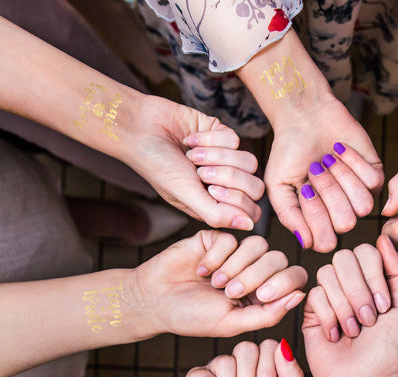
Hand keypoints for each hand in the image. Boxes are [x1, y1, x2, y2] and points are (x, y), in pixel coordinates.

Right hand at [123, 95, 264, 228]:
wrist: (142, 128)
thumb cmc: (158, 166)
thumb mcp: (186, 196)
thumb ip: (217, 214)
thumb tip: (248, 227)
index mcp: (216, 205)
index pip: (251, 210)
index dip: (237, 200)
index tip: (211, 191)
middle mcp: (224, 185)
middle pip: (255, 187)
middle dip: (228, 177)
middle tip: (201, 172)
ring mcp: (226, 160)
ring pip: (249, 162)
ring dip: (217, 157)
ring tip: (193, 156)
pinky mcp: (223, 136)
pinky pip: (234, 140)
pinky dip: (210, 139)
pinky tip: (190, 140)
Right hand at [129, 230, 306, 336]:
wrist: (153, 300)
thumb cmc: (191, 318)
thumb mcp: (232, 323)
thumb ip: (268, 313)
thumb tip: (301, 296)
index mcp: (262, 293)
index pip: (294, 277)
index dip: (284, 282)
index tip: (262, 295)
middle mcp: (253, 271)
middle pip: (278, 258)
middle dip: (255, 276)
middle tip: (228, 291)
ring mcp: (236, 253)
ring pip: (258, 244)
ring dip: (235, 266)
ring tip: (214, 282)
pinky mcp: (217, 238)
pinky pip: (231, 238)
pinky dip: (216, 257)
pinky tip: (200, 269)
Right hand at [266, 96, 383, 252]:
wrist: (305, 117)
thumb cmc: (288, 152)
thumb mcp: (278, 185)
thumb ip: (289, 216)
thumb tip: (305, 243)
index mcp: (317, 222)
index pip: (325, 242)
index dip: (316, 217)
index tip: (304, 189)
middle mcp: (340, 214)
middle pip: (345, 224)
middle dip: (328, 191)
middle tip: (315, 168)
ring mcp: (359, 197)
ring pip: (363, 206)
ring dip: (342, 177)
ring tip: (327, 159)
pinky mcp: (375, 176)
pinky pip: (372, 181)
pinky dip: (353, 162)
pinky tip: (340, 150)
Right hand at [302, 235, 397, 376]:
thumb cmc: (388, 353)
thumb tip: (383, 237)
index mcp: (373, 279)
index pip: (366, 251)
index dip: (374, 276)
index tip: (383, 306)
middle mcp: (350, 283)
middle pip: (344, 257)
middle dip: (358, 292)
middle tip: (368, 321)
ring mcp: (328, 296)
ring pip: (327, 274)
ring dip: (344, 307)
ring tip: (353, 331)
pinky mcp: (309, 312)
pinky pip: (313, 295)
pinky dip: (329, 317)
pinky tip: (336, 335)